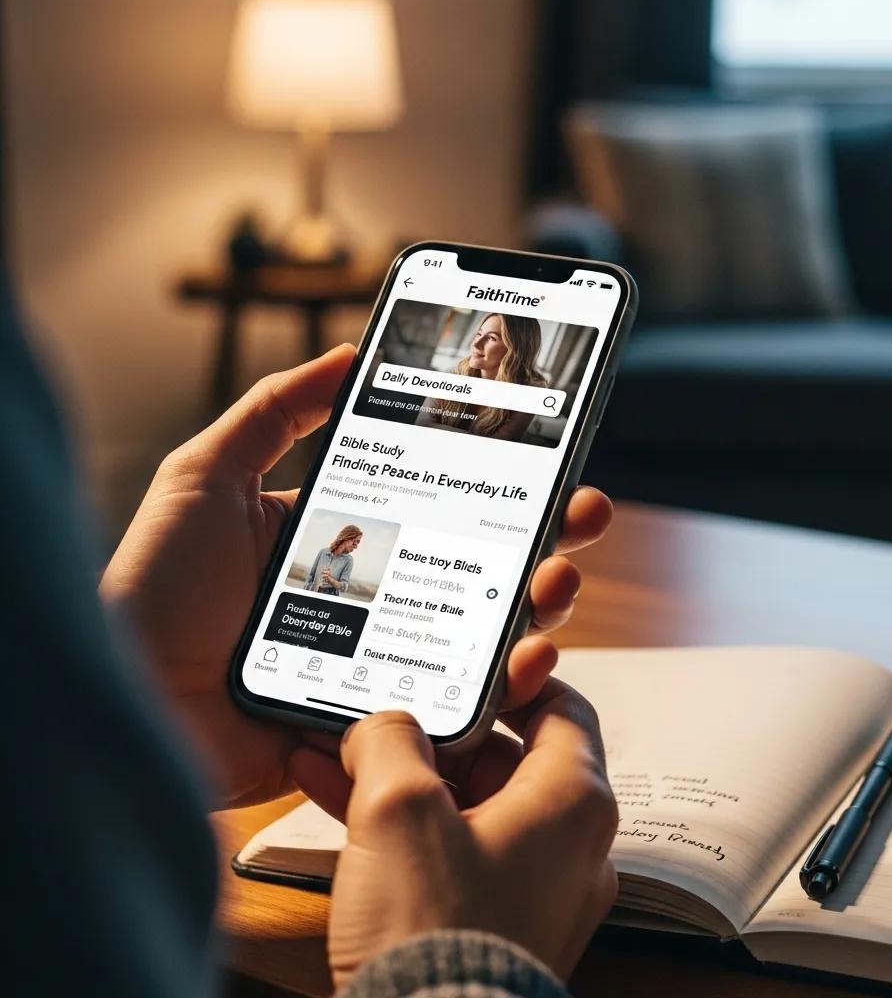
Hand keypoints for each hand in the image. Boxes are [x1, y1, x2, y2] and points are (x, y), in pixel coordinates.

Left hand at [100, 345, 612, 808]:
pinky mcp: (383, 722)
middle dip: (548, 538)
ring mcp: (384, 661)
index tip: (550, 455)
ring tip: (558, 581)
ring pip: (484, 634)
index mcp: (347, 539)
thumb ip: (275, 410)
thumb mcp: (207, 476)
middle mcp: (377, 598)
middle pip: (481, 567)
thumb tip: (350, 353)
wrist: (126, 699)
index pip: (442, 505)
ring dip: (539, 606)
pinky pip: (457, 704)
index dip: (502, 483)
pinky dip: (506, 686)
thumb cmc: (154, 587)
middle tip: (583, 513)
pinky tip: (528, 658)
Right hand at [324, 681, 618, 987]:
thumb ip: (391, 739)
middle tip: (381, 714)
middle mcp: (566, 845)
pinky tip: (335, 801)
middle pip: (503, 757)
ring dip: (402, 779)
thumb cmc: (434, 931)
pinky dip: (403, 827)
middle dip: (430, 733)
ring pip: (466, 806)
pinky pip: (450, 852)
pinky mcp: (492, 923)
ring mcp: (531, 888)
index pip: (562, 707)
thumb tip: (382, 723)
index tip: (463, 668)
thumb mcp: (399, 808)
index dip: (511, 678)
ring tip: (338, 752)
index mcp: (572, 802)